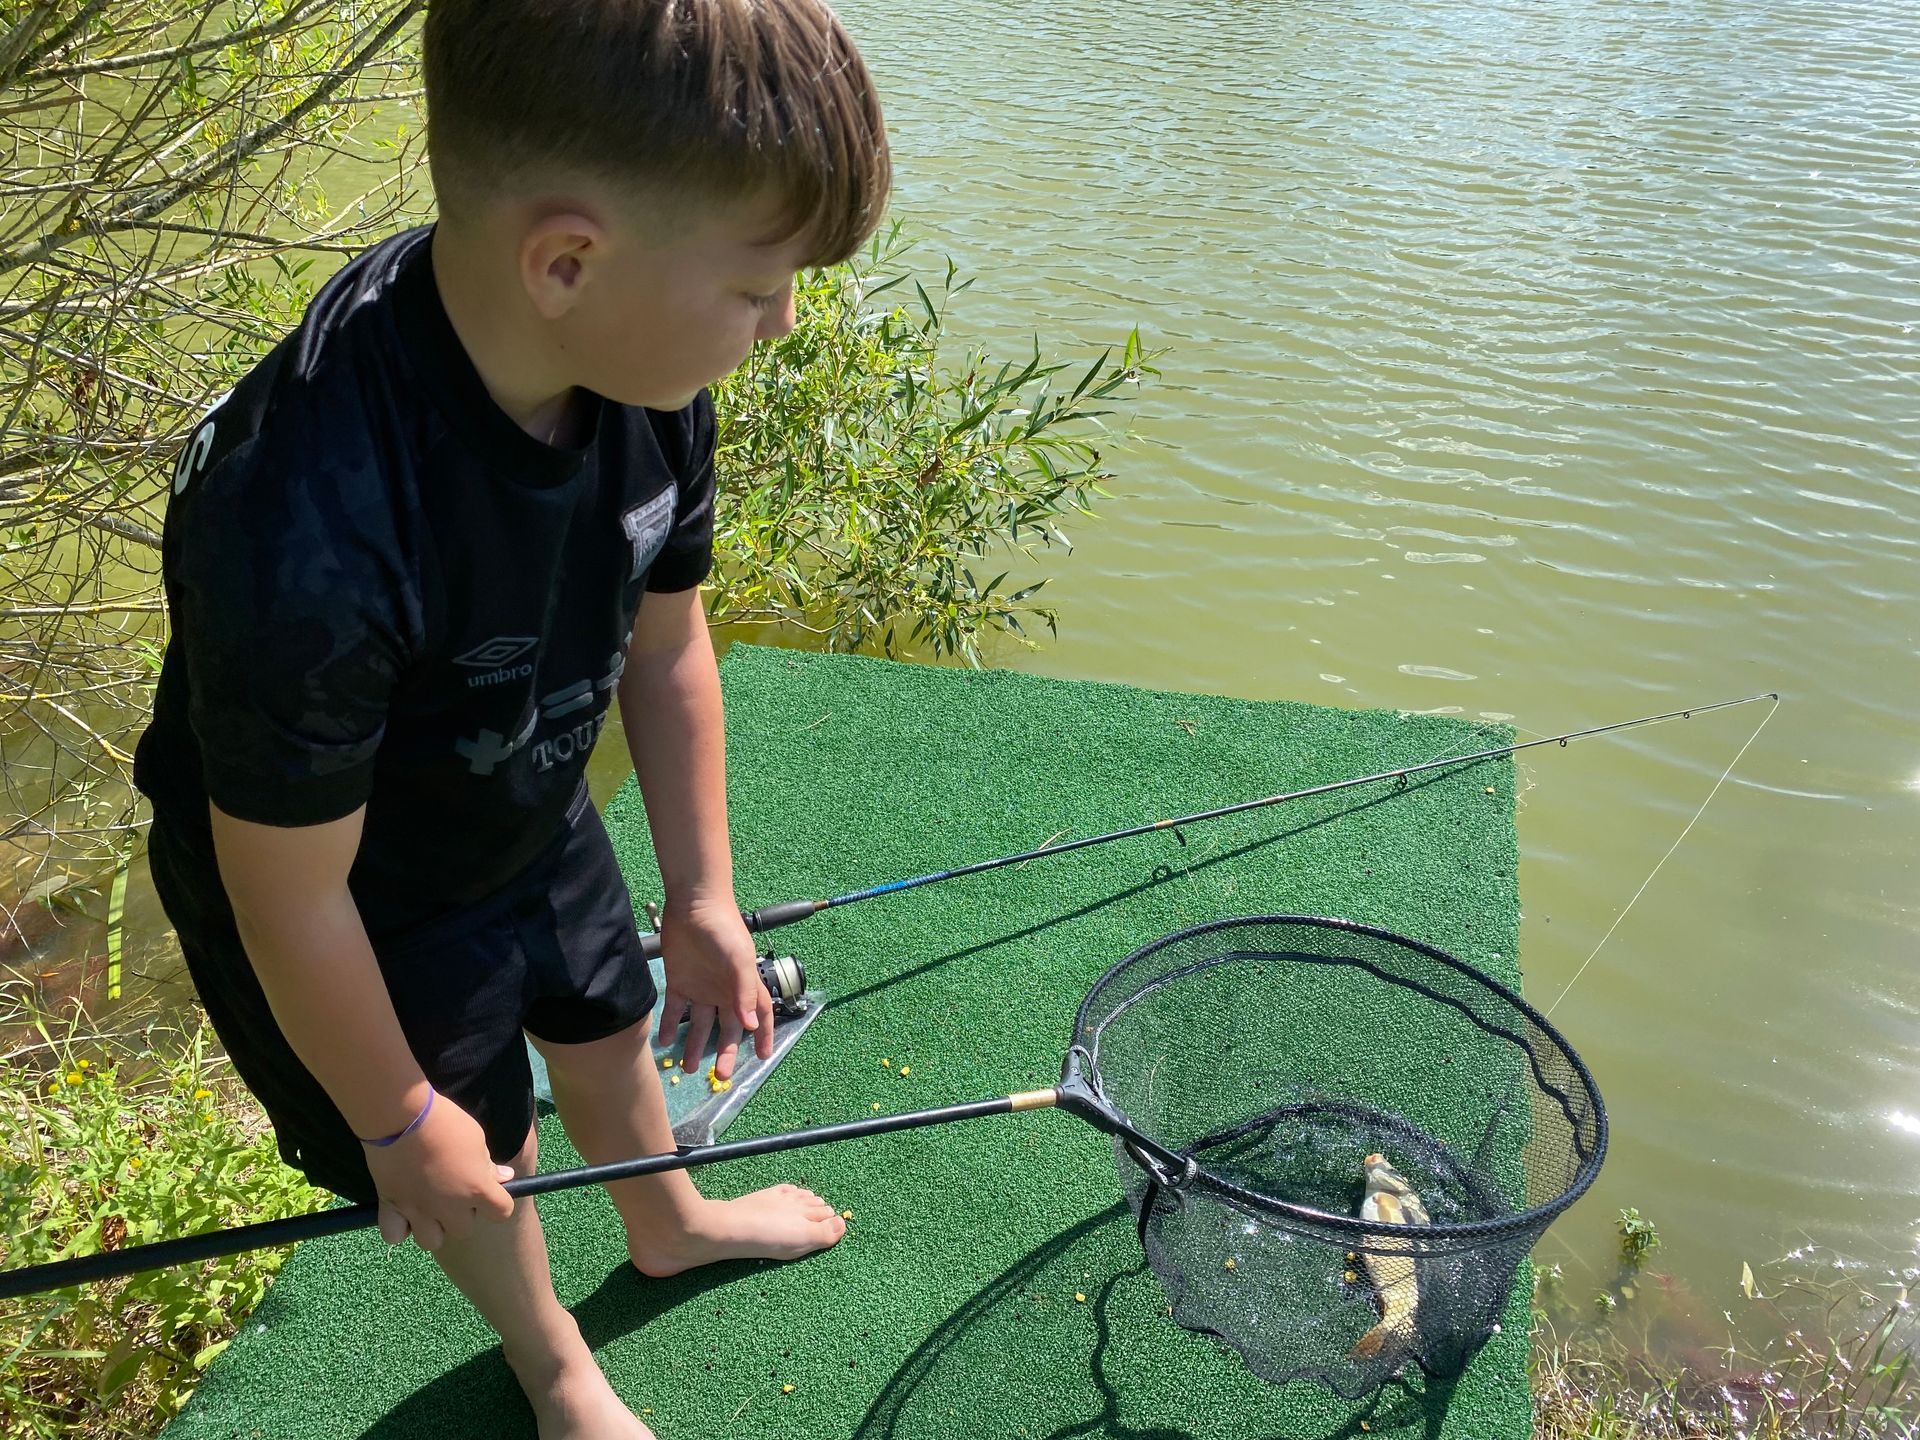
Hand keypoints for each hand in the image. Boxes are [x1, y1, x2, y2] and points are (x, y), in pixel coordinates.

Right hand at [362, 1088, 515, 1250]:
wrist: (402, 1115)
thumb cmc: (445, 1121)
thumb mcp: (476, 1138)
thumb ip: (489, 1165)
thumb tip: (505, 1178)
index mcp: (476, 1189)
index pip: (502, 1212)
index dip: (497, 1202)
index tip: (490, 1191)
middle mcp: (449, 1207)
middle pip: (464, 1228)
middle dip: (463, 1212)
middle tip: (455, 1191)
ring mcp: (418, 1210)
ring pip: (431, 1240)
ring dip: (434, 1226)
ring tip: (430, 1205)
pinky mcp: (391, 1206)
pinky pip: (395, 1236)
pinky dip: (401, 1227)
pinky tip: (404, 1210)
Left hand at [654, 896, 772, 1082]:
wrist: (693, 905)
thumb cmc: (723, 929)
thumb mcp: (738, 959)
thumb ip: (744, 991)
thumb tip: (750, 1025)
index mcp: (743, 987)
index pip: (759, 1016)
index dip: (762, 1036)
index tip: (761, 1058)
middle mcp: (724, 992)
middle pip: (727, 1029)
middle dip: (724, 1053)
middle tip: (719, 1076)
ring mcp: (701, 989)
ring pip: (700, 1026)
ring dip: (694, 1046)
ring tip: (687, 1069)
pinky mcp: (679, 983)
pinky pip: (675, 1011)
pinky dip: (670, 1027)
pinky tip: (664, 1042)